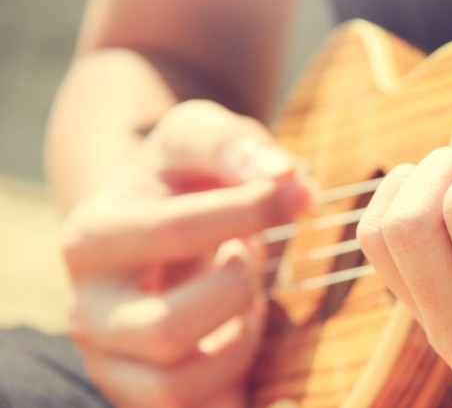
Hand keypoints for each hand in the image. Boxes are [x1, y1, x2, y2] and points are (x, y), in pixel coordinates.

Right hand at [60, 100, 309, 406]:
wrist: (156, 224)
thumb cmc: (182, 179)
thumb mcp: (199, 138)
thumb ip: (237, 145)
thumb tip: (289, 179)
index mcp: (93, 238)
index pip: (173, 232)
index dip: (247, 211)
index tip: (295, 193)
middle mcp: (89, 310)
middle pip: (163, 330)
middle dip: (234, 292)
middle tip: (250, 260)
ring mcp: (114, 363)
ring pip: (177, 388)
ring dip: (238, 343)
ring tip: (247, 302)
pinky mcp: (147, 397)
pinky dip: (239, 394)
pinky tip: (265, 360)